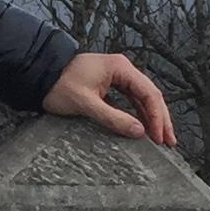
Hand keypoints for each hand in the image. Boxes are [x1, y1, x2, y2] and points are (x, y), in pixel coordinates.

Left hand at [41, 51, 175, 146]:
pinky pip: (131, 100)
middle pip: (150, 95)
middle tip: (169, 142)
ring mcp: (117, 76)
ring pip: (143, 98)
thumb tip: (139, 131)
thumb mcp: (86, 104)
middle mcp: (123, 69)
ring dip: (152, 117)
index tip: (159, 137)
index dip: (157, 117)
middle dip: (161, 119)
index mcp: (120, 68)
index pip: (149, 93)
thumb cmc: (59, 85)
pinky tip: (143, 128)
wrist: (40, 73)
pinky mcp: (110, 84)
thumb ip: (113, 118)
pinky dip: (139, 114)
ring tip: (162, 138)